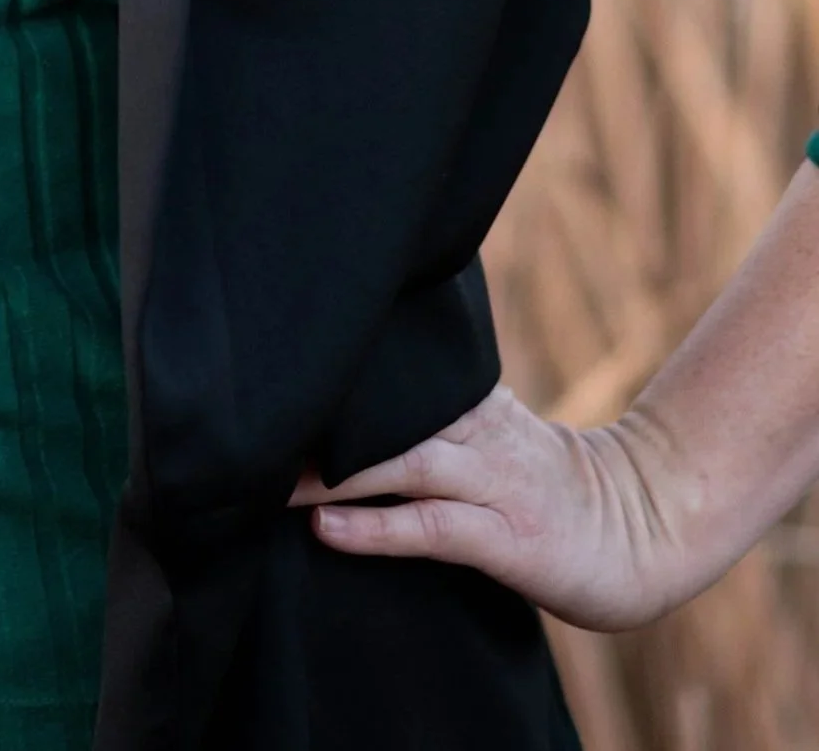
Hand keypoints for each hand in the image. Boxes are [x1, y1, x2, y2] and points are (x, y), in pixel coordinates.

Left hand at [290, 386, 714, 631]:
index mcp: (472, 400)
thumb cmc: (549, 483)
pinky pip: (429, 529)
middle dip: (316, 414)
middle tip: (248, 414)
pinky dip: (375, 527)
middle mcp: (478, 431)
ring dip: (330, 470)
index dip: (331, 364)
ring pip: (399, 463)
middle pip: (384, 410)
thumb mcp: (493, 428)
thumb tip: (356, 388)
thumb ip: (434, 408)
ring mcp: (493, 484)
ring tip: (266, 477)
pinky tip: (327, 528)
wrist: (644, 529)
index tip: (267, 352)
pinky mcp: (505, 538)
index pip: (394, 367)